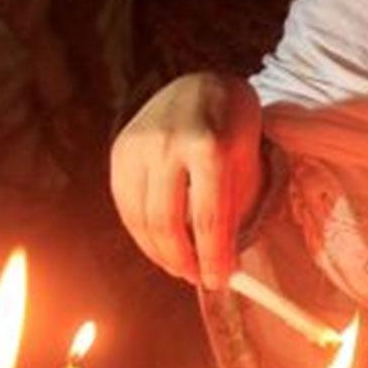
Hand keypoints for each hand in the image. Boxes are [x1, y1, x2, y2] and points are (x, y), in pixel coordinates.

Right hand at [109, 72, 263, 287]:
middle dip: (183, 260)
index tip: (220, 281)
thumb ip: (236, 210)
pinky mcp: (119, 150)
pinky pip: (125, 205)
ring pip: (140, 218)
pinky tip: (159, 246)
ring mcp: (138, 145)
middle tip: (198, 279)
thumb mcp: (248, 164)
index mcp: (209, 145)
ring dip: (159, 253)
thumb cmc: (234, 130)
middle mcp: (168, 144)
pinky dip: (141, 233)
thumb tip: (222, 266)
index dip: (213, 257)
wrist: (202, 86)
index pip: (209, 217)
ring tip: (181, 267)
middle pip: (167, 222)